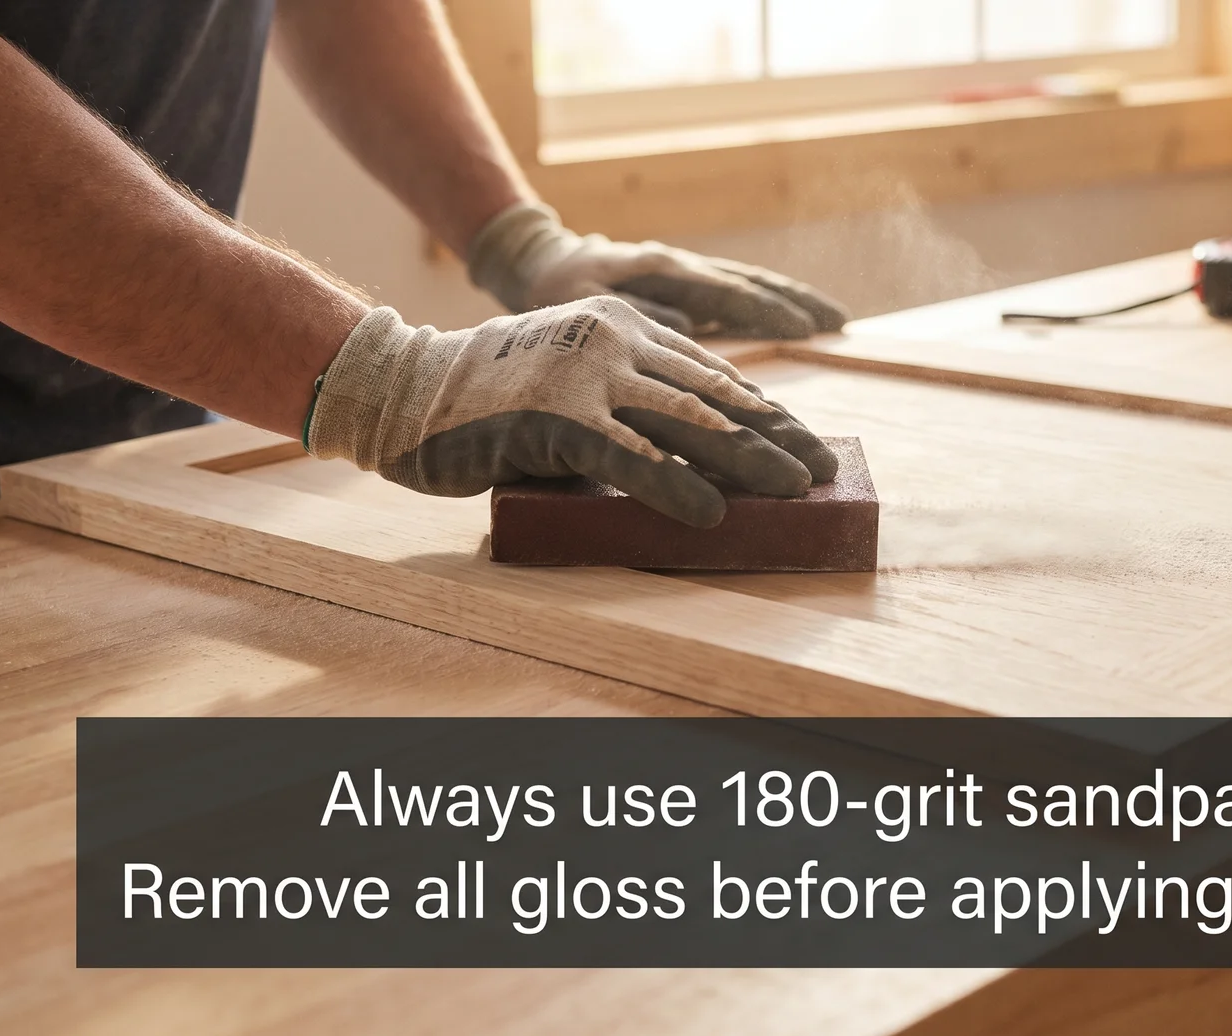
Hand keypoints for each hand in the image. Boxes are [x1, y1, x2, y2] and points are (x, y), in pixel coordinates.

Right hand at [305, 297, 838, 527]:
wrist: (405, 389)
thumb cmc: (490, 402)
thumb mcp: (574, 385)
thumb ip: (630, 406)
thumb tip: (695, 460)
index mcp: (624, 328)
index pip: (713, 373)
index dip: (766, 411)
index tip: (808, 441)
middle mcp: (615, 341)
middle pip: (715, 393)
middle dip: (777, 433)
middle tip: (825, 466)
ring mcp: (586, 376)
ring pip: (688, 420)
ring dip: (748, 459)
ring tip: (795, 489)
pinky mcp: (556, 417)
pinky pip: (630, 456)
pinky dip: (676, 486)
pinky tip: (712, 511)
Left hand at [465, 202, 848, 338]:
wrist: (546, 264)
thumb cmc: (563, 293)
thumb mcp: (588, 307)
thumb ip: (638, 315)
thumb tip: (690, 328)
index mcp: (662, 270)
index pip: (726, 292)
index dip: (767, 311)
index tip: (805, 329)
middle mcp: (683, 267)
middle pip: (752, 282)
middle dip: (798, 302)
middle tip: (841, 322)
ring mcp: (689, 273)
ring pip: (752, 283)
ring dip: (795, 299)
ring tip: (836, 318)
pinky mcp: (689, 284)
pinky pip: (740, 291)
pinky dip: (773, 301)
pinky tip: (799, 317)